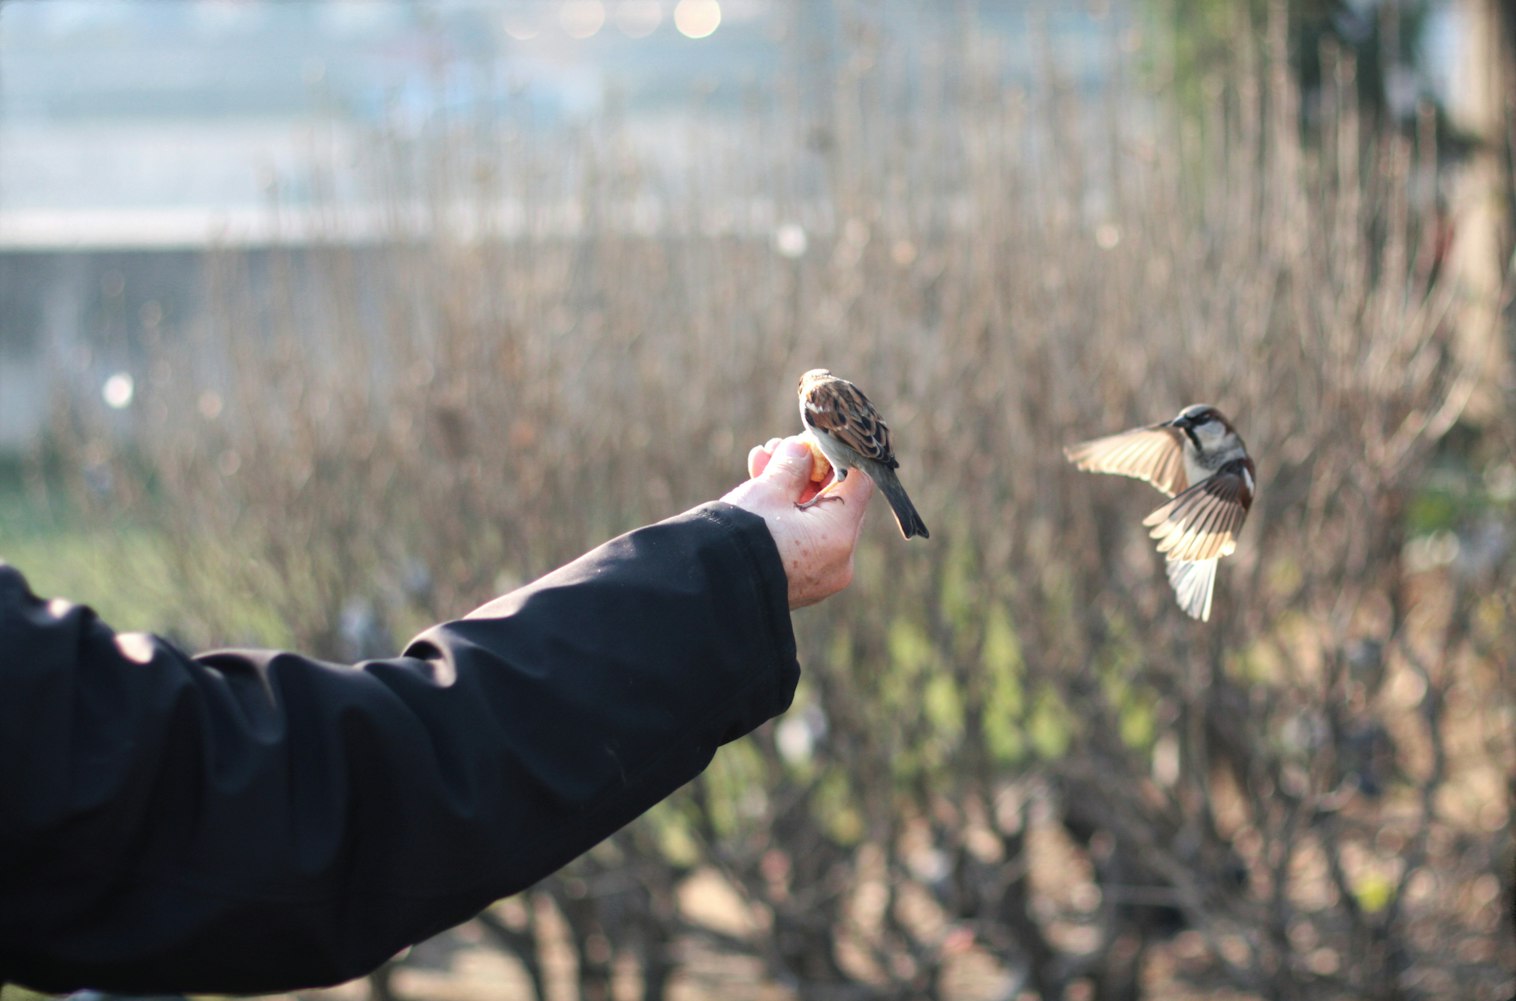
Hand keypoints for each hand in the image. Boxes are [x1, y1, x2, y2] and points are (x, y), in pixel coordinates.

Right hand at [721, 436, 872, 608]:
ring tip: (760, 464)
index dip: (834, 455)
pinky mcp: (800, 584)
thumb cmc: (741, 536)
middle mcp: (838, 560)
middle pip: (836, 502)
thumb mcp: (767, 490)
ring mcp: (820, 576)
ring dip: (791, 491)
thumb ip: (791, 464)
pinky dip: (787, 519)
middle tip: (777, 450)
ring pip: (815, 521)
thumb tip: (801, 450)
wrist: (707, 586)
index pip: (858, 482)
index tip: (809, 442)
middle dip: (806, 472)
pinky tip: (759, 490)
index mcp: (839, 535)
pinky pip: (803, 543)